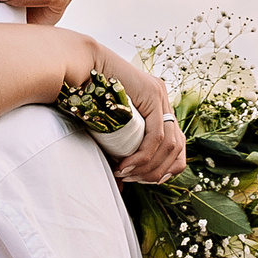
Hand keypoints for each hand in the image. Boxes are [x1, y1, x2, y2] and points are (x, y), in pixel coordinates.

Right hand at [98, 47, 185, 182]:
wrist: (79, 70)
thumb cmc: (88, 101)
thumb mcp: (112, 133)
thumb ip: (121, 155)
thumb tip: (123, 186)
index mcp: (158, 108)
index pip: (178, 145)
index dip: (167, 168)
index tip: (146, 180)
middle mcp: (164, 100)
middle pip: (178, 147)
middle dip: (157, 172)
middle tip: (132, 179)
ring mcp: (161, 95)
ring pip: (170, 144)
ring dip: (149, 167)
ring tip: (126, 174)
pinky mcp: (153, 93)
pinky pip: (156, 135)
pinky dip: (143, 156)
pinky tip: (127, 165)